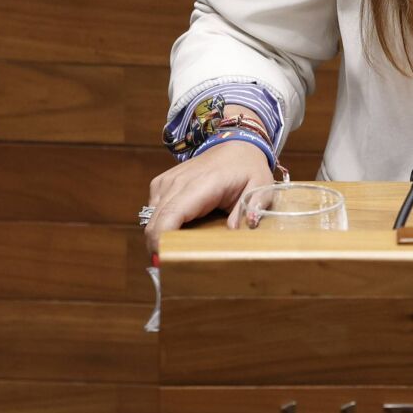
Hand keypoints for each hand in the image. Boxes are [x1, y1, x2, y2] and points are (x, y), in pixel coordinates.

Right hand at [142, 139, 277, 255]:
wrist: (235, 144)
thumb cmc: (248, 168)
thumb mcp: (261, 186)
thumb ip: (255, 206)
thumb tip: (245, 227)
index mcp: (201, 184)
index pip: (170, 216)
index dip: (161, 242)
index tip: (165, 263)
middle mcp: (177, 182)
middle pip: (155, 224)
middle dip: (160, 248)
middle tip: (174, 268)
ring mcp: (166, 182)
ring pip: (151, 220)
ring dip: (161, 238)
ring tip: (179, 250)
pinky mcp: (161, 184)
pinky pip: (153, 211)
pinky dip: (162, 225)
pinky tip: (179, 231)